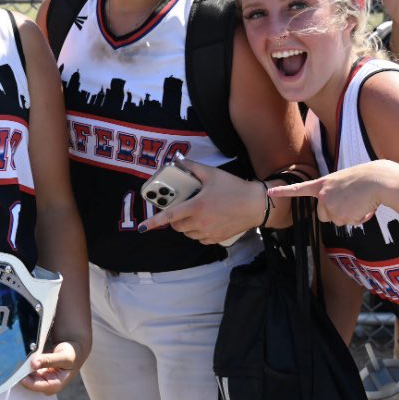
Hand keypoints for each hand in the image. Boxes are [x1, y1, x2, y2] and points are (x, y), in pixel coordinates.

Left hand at [20, 340, 83, 394]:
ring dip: (22, 368)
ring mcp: (41, 381)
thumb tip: (33, 364)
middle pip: (28, 382)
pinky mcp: (37, 376)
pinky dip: (24, 366)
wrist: (73, 352)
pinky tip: (23, 358)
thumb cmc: (71, 355)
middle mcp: (47, 386)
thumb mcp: (63, 356)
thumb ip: (49, 360)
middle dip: (22, 372)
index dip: (24, 378)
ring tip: (21, 357)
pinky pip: (26, 372)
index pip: (34, 386)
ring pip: (25, 377)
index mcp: (55, 385)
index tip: (18, 367)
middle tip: (17, 359)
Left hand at [138, 159, 260, 242]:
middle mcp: (200, 223)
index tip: (143, 227)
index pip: (170, 216)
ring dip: (186, 225)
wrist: (255, 205)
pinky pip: (199, 238)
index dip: (154, 222)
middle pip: (177, 226)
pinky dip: (198, 232)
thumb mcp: (212, 174)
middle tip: (184, 208)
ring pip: (187, 233)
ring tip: (197, 213)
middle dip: (176, 218)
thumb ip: (192, 167)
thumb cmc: (234, 188)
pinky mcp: (215, 239)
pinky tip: (207, 221)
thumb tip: (178, 160)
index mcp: (196, 207)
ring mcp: (208, 233)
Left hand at [268, 161, 396, 226]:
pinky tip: (365, 206)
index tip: (269, 192)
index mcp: (322, 184)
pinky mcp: (341, 215)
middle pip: (323, 216)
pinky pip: (350, 222)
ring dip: (350, 215)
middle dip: (335, 213)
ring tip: (359, 200)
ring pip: (338, 221)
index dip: (283, 192)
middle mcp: (322, 196)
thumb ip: (334, 193)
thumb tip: (337, 211)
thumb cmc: (365, 177)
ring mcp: (330, 206)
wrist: (378, 180)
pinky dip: (359, 217)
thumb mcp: (343, 180)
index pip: (298, 188)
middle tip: (350, 201)